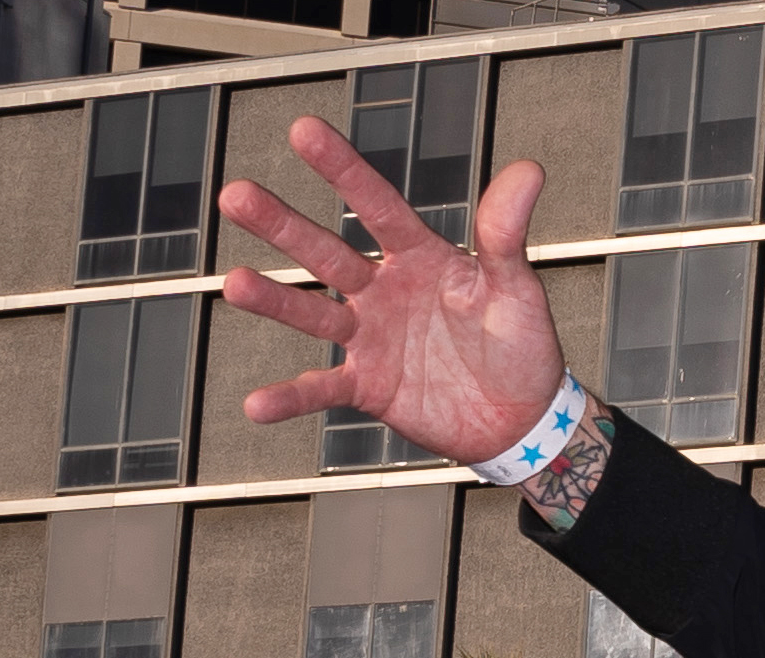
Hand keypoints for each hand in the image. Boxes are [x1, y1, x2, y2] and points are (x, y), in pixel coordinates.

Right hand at [215, 117, 561, 463]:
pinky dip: (291, 398)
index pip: (377, 205)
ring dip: (275, 301)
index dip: (343, 170)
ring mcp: (371, 338)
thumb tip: (529, 172)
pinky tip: (257, 404)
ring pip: (314, 314)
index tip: (303, 130)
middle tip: (236, 195)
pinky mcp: (369, 387)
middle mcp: (384, 291)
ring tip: (235, 285)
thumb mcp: (517, 288)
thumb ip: (507, 234)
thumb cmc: (522, 347)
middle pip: (325, 253)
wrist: (523, 420)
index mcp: (418, 256)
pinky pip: (323, 390)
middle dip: (282, 225)